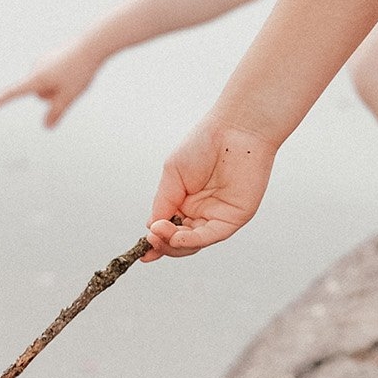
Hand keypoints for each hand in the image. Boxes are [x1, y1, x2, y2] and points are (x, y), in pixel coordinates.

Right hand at [0, 44, 101, 127]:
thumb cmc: (80, 72)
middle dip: (52, 96)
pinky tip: (73, 70)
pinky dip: (61, 78)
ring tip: (74, 76)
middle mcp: (35, 69)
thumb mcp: (69, 96)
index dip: (0, 102)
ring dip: (57, 87)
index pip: (14, 93)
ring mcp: (42, 62)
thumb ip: (56, 112)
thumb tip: (46, 126)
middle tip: (71, 86)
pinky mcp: (49, 59)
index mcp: (37, 79)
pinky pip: (51, 77)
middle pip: (39, 95)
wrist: (91, 45)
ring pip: (46, 86)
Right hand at [144, 121, 275, 260]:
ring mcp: (218, 216)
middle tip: (151, 238)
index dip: (156, 240)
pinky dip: (193, 240)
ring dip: (174, 244)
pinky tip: (177, 237)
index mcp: (185, 201)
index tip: (143, 249)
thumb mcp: (172, 174)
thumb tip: (151, 227)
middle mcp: (201, 211)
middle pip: (180, 240)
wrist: (234, 129)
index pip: (169, 228)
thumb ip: (163, 202)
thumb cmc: (203, 144)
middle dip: (163, 243)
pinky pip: (211, 235)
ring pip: (194, 242)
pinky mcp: (234, 217)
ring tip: (159, 235)